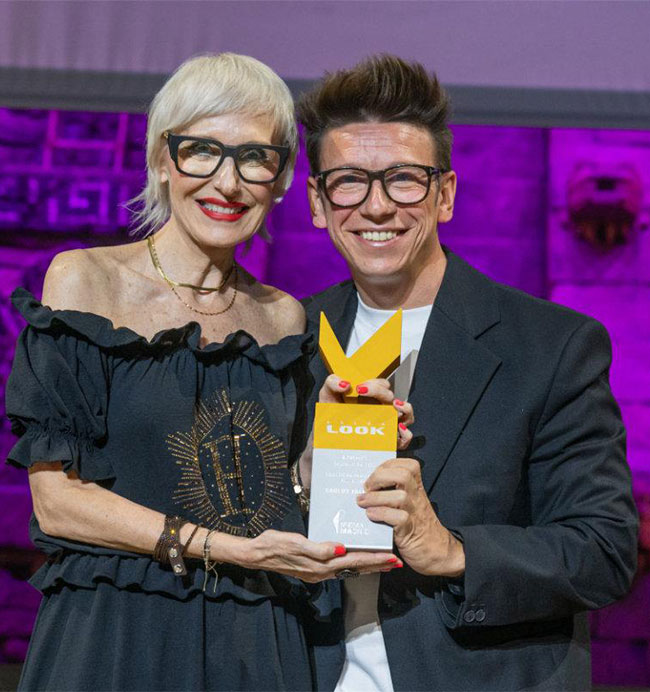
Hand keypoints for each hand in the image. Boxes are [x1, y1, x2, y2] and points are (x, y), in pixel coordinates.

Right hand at [238, 530, 401, 582]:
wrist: (256, 554)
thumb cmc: (274, 545)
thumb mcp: (295, 543)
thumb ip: (317, 548)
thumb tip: (340, 550)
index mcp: (321, 565)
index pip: (354, 562)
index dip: (374, 560)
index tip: (392, 558)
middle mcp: (323, 571)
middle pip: (356, 568)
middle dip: (377, 565)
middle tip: (397, 562)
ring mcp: (318, 571)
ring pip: (349, 569)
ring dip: (368, 565)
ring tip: (384, 562)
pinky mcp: (314, 567)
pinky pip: (340, 567)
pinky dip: (353, 563)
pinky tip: (357, 559)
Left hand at [318, 375, 414, 449]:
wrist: (325, 441)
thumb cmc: (330, 418)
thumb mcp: (327, 396)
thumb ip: (332, 383)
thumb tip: (344, 383)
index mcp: (370, 397)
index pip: (382, 385)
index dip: (374, 384)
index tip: (359, 387)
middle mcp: (380, 410)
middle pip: (392, 397)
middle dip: (380, 392)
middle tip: (363, 393)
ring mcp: (385, 426)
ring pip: (407, 415)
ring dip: (405, 409)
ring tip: (394, 406)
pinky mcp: (386, 443)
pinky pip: (405, 439)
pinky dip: (406, 434)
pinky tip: (397, 428)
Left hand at [357, 458, 464, 576]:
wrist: (440, 553)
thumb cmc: (418, 528)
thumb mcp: (409, 505)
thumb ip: (394, 493)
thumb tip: (366, 486)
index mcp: (416, 489)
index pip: (408, 465)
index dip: (388, 464)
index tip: (375, 474)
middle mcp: (417, 498)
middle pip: (403, 475)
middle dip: (380, 477)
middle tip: (367, 488)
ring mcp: (415, 514)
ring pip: (399, 496)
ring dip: (376, 498)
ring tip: (363, 502)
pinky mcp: (410, 531)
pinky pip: (398, 518)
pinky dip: (381, 514)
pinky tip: (371, 515)